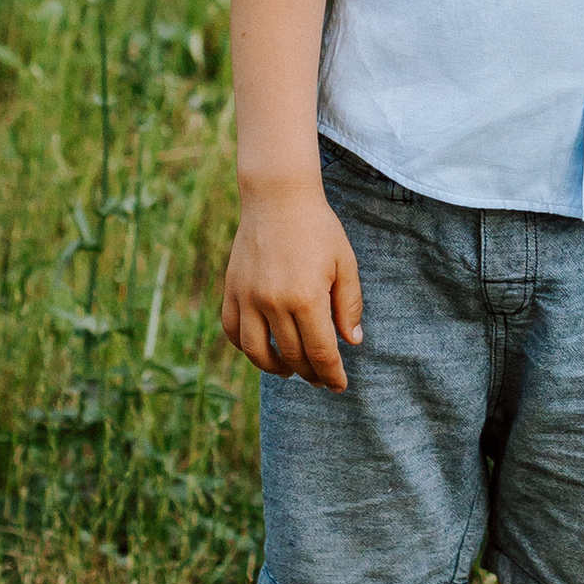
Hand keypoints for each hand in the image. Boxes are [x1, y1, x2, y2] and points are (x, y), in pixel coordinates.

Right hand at [222, 173, 364, 389]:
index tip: (339, 385)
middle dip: (310, 373)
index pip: (321, 353)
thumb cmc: (318, 228)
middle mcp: (274, 303)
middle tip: (321, 379)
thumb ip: (348, 305)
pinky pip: (233, 331)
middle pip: (292, 355)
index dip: (331, 375)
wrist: (278, 197)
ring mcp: (248, 298)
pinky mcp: (231, 290)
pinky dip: (246, 347)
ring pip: (258, 352)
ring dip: (276, 368)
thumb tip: (351, 342)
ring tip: (290, 370)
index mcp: (307, 298)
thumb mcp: (345, 263)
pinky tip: (261, 349)